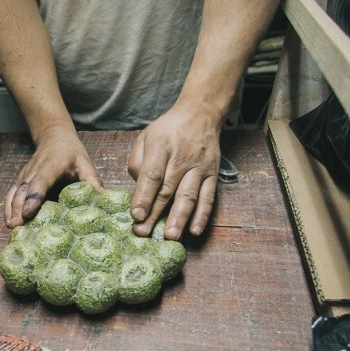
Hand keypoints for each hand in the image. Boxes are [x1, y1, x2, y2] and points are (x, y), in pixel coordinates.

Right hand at [5, 125, 102, 227]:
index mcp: (51, 165)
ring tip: (12, 227)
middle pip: (24, 191)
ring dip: (11, 210)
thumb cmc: (71, 151)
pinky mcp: (20, 180)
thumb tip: (103, 200)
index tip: (28, 212)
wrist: (53, 135)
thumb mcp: (85, 162)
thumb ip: (92, 181)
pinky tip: (8, 221)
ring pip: (15, 193)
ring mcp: (24, 175)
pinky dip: (7, 207)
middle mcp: (34, 170)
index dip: (34, 197)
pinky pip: (11, 194)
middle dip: (19, 209)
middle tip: (17, 227)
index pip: (40, 182)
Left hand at [127, 98, 221, 239]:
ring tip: (170, 236)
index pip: (151, 175)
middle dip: (155, 214)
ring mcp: (199, 168)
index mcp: (160, 147)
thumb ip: (137, 162)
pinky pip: (208, 197)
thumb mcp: (145, 137)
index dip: (143, 196)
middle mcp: (181, 158)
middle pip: (167, 190)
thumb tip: (137, 189)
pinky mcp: (213, 174)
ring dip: (179, 218)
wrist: (201, 114)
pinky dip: (202, 215)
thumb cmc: (168, 130)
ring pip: (189, 196)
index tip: (136, 215)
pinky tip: (195, 230)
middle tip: (144, 233)